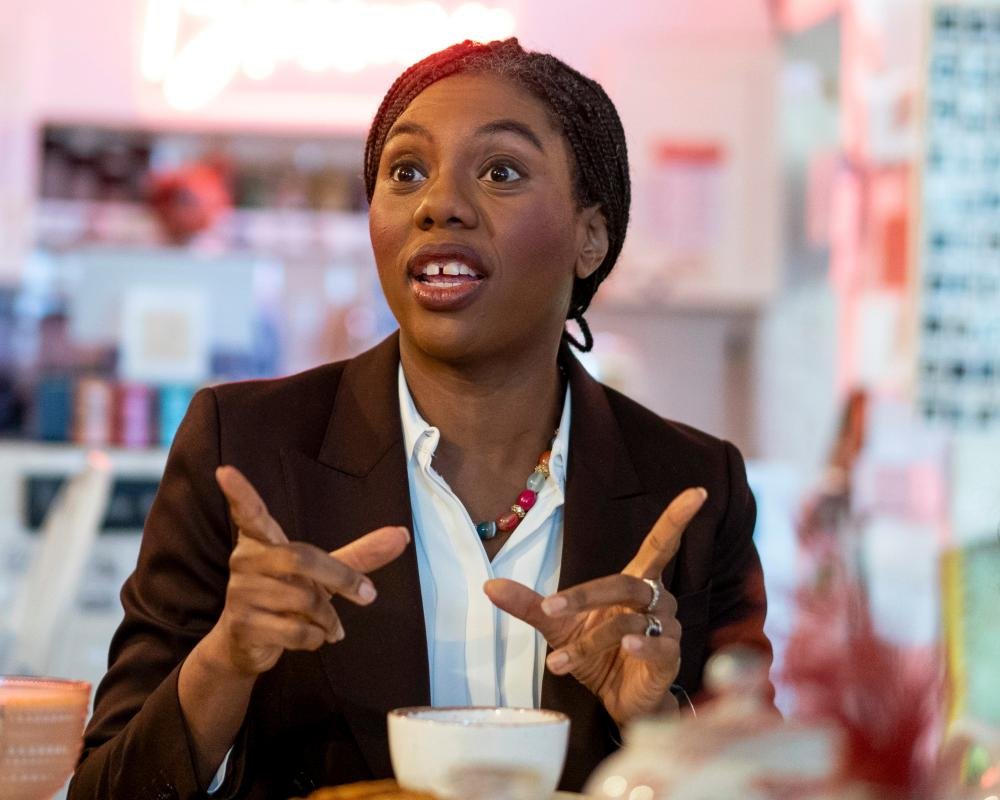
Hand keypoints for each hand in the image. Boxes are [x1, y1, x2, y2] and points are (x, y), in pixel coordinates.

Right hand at [203, 465, 409, 676]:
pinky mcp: (243, 625)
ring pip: (303, 598)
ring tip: (332, 626)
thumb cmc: (287, 598)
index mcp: (262, 541)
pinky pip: (295, 629)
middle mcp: (246, 561)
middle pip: (301, 558)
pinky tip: (314, 637)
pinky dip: (317, 637)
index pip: (249, 512)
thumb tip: (402, 535)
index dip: (239, 493)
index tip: (225, 471)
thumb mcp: (322, 575)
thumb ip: (360, 555)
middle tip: (368, 595)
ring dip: (329, 617)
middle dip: (341, 578)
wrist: (246, 645)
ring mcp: (240, 593)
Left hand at [485, 487, 706, 726]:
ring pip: (627, 621)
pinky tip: (624, 647)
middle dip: (584, 596)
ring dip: (589, 641)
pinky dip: (639, 644)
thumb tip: (488, 585)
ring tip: (557, 662)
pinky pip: (658, 644)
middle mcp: (656, 599)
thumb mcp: (558, 626)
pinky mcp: (671, 657)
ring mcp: (668, 628)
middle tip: (551, 608)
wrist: (618, 701)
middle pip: (624, 583)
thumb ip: (529, 605)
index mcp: (634, 582)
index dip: (677, 518)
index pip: (661, 543)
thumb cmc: (596, 654)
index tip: (698, 491)